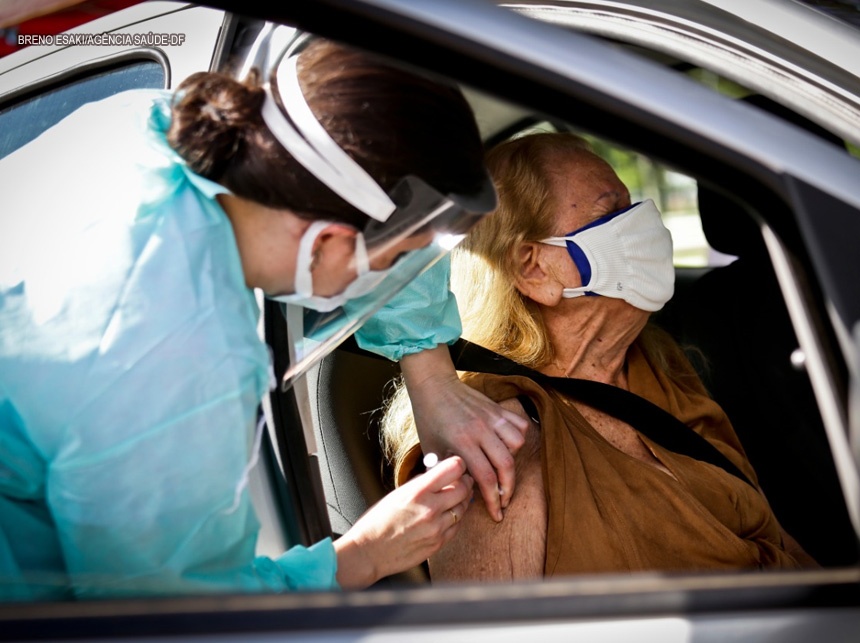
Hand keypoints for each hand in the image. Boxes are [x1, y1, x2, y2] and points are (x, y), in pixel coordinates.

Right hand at [333, 456, 473, 588]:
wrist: (369, 552)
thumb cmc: (378, 521)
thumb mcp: (397, 493)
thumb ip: (420, 483)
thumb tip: (437, 474)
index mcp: (418, 492)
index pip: (453, 469)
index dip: (458, 464)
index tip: (458, 464)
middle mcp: (431, 509)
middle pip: (464, 488)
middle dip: (465, 481)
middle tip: (462, 479)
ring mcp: (437, 528)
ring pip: (463, 508)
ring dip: (462, 500)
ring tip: (455, 496)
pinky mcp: (438, 543)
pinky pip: (457, 526)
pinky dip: (455, 518)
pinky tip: (448, 514)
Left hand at [400, 346, 529, 521]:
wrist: (434, 385)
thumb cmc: (429, 418)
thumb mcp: (431, 448)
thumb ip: (445, 470)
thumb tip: (458, 492)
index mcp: (462, 441)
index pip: (485, 478)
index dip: (493, 500)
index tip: (496, 514)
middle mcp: (480, 430)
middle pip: (506, 465)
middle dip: (508, 488)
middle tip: (504, 500)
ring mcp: (492, 417)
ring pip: (516, 444)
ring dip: (512, 460)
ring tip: (501, 467)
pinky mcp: (498, 409)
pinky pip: (520, 425)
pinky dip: (517, 438)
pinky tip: (507, 446)